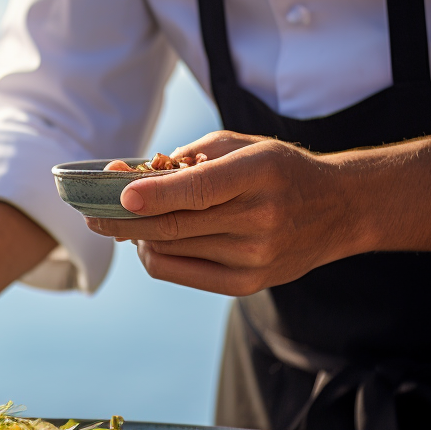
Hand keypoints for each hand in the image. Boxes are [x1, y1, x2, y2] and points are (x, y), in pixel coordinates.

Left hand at [86, 131, 359, 295]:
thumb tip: (130, 177)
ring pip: (172, 249)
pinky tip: (146, 242)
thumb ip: (189, 157)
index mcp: (260, 174)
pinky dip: (155, 257)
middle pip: (174, 225)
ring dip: (136, 236)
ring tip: (120, 222)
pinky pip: (181, 273)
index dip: (155, 193)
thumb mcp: (244, 146)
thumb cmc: (279, 171)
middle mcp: (260, 218)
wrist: (339, 210)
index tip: (119, 193)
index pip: (198, 189)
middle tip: (91, 213)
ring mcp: (255, 256)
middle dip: (123, 220)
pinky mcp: (248, 284)